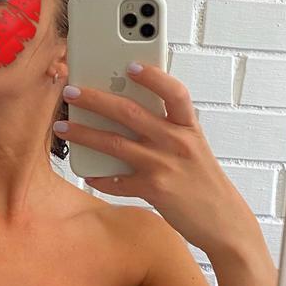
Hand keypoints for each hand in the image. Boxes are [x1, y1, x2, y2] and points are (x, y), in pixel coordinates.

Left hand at [56, 63, 255, 252]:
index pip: (174, 92)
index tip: (130, 65)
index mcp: (188, 127)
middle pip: (130, 112)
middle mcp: (177, 142)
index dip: (153, 76)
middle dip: (95, 99)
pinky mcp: (154, 190)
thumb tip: (129, 113)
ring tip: (62, 126)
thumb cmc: (203, 181)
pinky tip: (88, 174)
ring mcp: (164, 166)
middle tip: (72, 92)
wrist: (223, 220)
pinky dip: (100, 177)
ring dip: (84, 134)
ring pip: (115, 143)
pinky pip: (117, 181)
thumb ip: (168, 130)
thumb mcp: (193, 147)